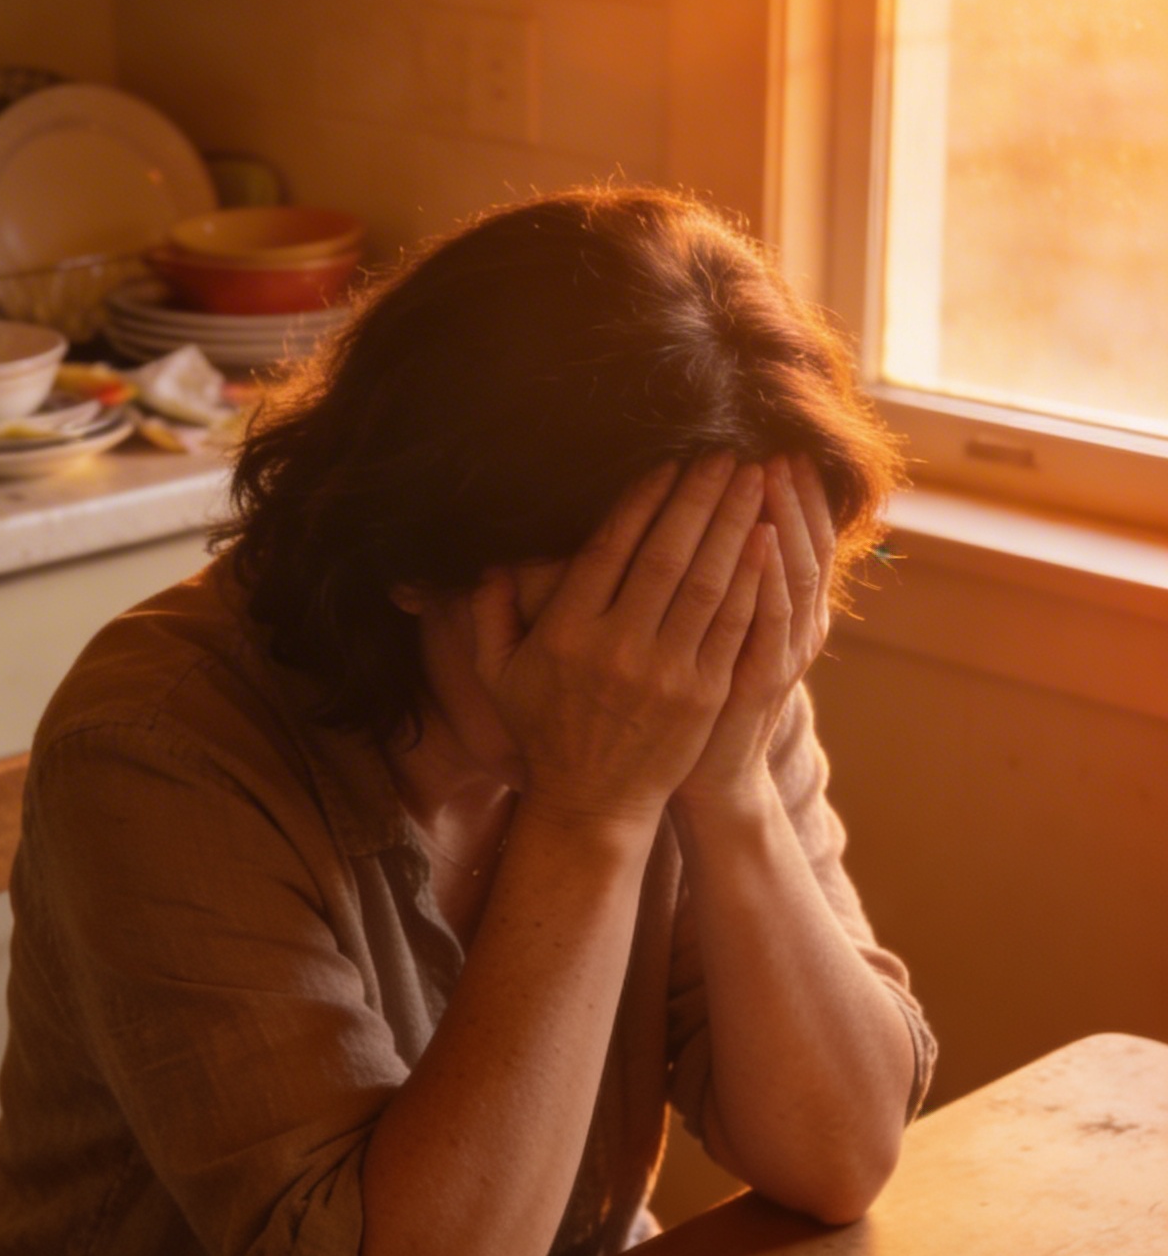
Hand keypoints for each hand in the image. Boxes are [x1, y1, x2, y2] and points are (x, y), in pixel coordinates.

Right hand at [468, 455, 768, 834]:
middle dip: (700, 496)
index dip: (644, 499)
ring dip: (736, 524)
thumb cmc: (545, 729)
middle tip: (726, 451)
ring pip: (710, 582)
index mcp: (568, 633)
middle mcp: (619, 648)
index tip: (668, 461)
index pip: (611, 548)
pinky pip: (734, 623)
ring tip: (756, 479)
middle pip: (668, 554)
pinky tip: (768, 539)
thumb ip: (488, 613)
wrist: (593, 804)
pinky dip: (754, 578)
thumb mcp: (498, 674)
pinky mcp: (705, 694)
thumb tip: (490, 558)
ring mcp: (668, 673)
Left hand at [673, 454, 834, 818]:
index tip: (779, 445)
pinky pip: (770, 622)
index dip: (796, 493)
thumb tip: (716, 514)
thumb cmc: (700, 698)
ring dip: (784, 520)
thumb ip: (728, 578)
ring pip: (795, 574)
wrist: (708, 776)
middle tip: (779, 445)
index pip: (801, 536)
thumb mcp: (722, 630)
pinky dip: (768, 579)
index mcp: (788, 611)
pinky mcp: (760, 682)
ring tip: (770, 472)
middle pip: (805, 544)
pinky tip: (760, 541)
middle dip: (792, 493)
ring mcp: (783, 654)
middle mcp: (796, 627)